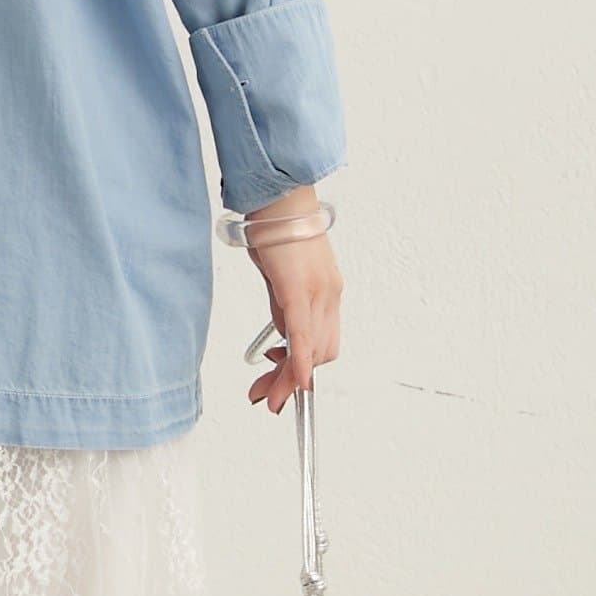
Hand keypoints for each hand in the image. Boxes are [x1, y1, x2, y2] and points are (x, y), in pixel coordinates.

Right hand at [243, 186, 342, 414]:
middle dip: (293, 382)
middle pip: (322, 354)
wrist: (277, 197)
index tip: (283, 386)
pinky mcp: (299, 288)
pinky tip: (294, 380)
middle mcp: (329, 294)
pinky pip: (302, 334)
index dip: (303, 369)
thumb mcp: (279, 278)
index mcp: (326, 291)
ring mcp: (318, 292)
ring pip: (314, 350)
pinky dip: (299, 361)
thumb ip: (283, 308)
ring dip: (289, 378)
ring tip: (265, 393)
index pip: (322, 343)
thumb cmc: (276, 230)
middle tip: (269, 398)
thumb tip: (281, 338)